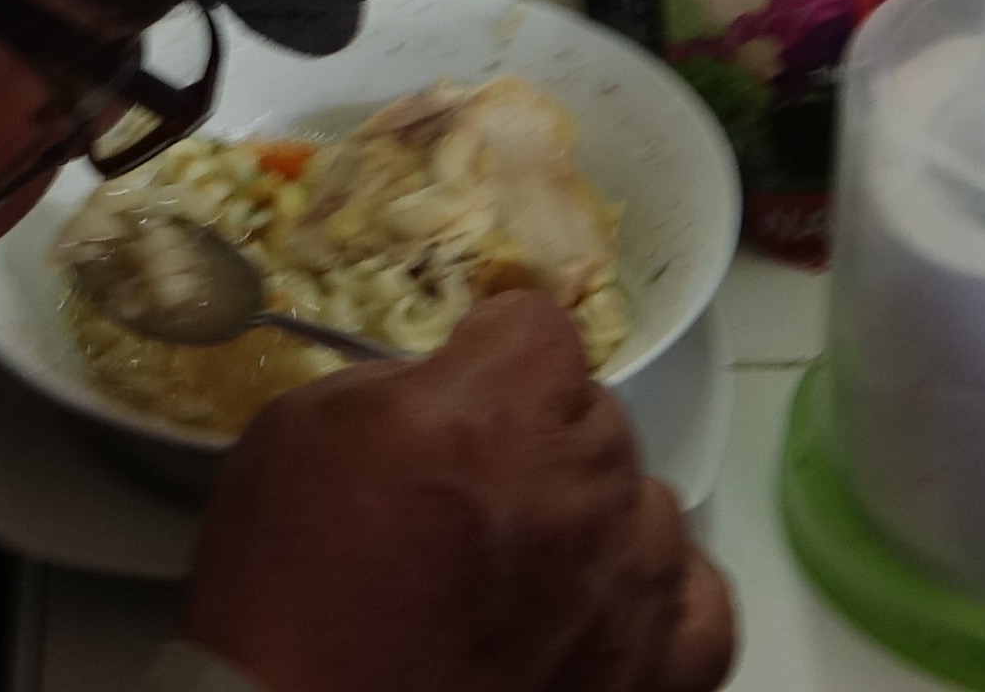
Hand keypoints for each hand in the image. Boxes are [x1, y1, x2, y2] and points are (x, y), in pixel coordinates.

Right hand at [184, 293, 734, 691]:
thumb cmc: (286, 605)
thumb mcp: (291, 440)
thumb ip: (384, 385)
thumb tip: (442, 382)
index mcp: (497, 417)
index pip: (539, 326)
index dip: (493, 349)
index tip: (464, 380)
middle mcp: (584, 492)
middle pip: (596, 414)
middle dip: (538, 435)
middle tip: (473, 492)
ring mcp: (632, 588)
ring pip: (648, 503)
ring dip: (594, 517)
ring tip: (526, 565)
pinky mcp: (659, 675)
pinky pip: (698, 600)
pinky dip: (656, 594)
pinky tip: (600, 602)